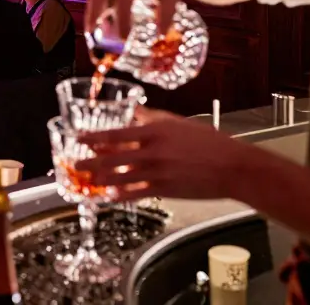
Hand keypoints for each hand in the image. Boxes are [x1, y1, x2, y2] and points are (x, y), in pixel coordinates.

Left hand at [76, 108, 253, 200]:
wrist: (232, 167)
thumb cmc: (210, 143)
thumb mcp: (179, 123)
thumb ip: (155, 119)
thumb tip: (136, 113)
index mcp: (156, 131)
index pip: (118, 133)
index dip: (95, 137)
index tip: (80, 138)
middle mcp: (153, 151)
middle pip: (113, 157)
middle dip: (92, 161)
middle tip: (77, 163)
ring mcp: (158, 172)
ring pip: (121, 177)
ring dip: (101, 179)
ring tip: (87, 181)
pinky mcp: (165, 189)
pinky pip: (136, 194)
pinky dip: (121, 195)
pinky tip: (110, 197)